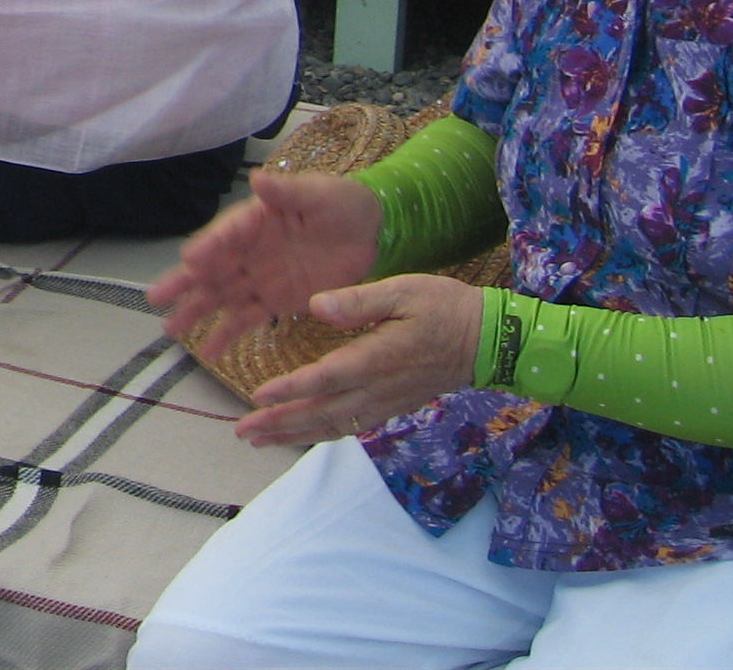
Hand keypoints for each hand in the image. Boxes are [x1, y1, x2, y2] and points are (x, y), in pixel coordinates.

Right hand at [148, 168, 384, 368]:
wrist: (370, 232)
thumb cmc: (340, 203)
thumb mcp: (316, 193)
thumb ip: (287, 191)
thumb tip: (258, 177)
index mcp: (254, 220)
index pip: (225, 235)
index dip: (208, 247)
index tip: (190, 261)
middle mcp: (248, 250)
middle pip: (211, 269)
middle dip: (184, 284)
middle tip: (157, 299)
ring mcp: (259, 278)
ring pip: (221, 297)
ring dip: (196, 312)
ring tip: (172, 331)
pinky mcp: (276, 301)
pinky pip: (247, 319)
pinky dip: (228, 335)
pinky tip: (210, 353)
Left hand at [232, 274, 485, 447]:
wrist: (489, 341)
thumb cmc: (444, 308)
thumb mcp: (403, 291)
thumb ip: (358, 301)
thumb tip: (316, 306)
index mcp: (376, 359)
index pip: (325, 380)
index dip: (290, 391)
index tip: (258, 396)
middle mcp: (378, 388)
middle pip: (322, 413)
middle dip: (281, 424)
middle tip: (243, 432)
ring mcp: (387, 402)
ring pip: (335, 425)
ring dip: (296, 434)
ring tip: (262, 440)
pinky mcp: (394, 406)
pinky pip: (353, 426)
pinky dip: (324, 433)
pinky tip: (305, 434)